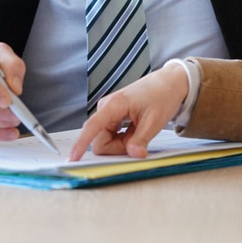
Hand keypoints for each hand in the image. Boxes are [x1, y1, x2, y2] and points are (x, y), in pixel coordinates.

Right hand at [68, 62, 188, 160]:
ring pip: (106, 140)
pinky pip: (111, 136)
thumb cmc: (162, 96)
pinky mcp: (112, 117)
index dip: (81, 144)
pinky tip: (136, 130)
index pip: (92, 127)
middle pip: (101, 141)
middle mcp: (106, 108)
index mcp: (114, 105)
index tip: (73, 158)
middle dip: (118, 147)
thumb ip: (141, 139)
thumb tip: (133, 154)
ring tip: (139, 130)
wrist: (168, 83)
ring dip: (122, 143)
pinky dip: (123, 139)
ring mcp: (108, 113)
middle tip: (139, 139)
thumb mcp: (155, 120)